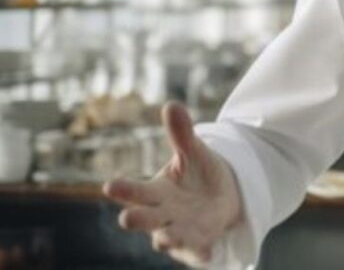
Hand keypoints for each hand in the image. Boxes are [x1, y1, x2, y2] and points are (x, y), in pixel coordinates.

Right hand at [103, 102, 242, 266]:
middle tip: (127, 218)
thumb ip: (181, 133)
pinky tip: (207, 254)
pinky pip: (198, 250)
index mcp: (156, 191)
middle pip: (145, 217)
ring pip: (168, 237)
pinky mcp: (199, 242)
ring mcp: (179, 229)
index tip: (109, 186)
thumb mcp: (192, 152)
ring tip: (165, 237)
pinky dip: (200, 253)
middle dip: (136, 218)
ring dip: (166, 237)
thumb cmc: (197, 174)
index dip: (123, 189)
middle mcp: (163, 214)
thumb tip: (171, 104)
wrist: (220, 196)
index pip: (136, 191)